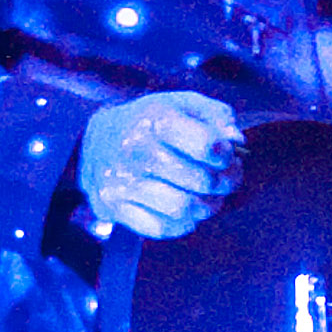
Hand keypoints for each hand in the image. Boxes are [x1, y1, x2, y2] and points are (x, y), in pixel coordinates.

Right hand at [80, 91, 244, 240]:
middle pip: (202, 181)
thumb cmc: (150, 122)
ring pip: (184, 209)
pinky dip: (182, 223)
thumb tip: (236, 141)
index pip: (209, 146)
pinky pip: (161, 228)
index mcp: (157, 120)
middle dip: (225, 183)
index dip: (227, 155)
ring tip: (209, 196)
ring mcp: (123, 181)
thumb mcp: (185, 104)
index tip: (225, 156)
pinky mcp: (115, 206)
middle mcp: (137, 151)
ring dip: (207, 207)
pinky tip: (185, 208)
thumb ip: (218, 116)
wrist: (96, 139)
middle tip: (225, 179)